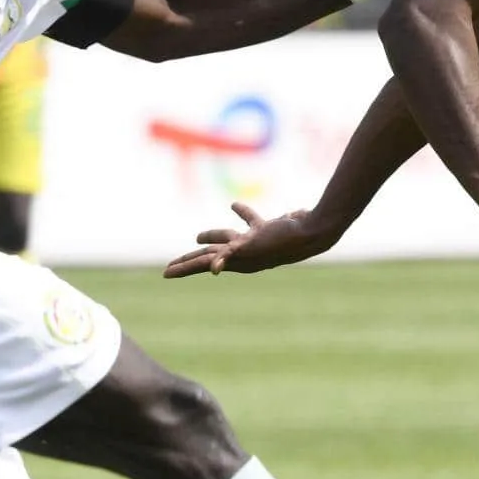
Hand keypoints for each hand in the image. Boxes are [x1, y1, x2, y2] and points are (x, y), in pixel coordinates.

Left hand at [163, 202, 342, 278]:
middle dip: (189, 259)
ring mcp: (254, 242)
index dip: (183, 267)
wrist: (313, 232)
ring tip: (197, 236)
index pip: (202, 263)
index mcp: (238, 261)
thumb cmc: (283, 241)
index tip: (165, 274)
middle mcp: (243, 255)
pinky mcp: (266, 230)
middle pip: (208, 255)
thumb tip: (214, 270)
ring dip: (212, 236)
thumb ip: (232, 255)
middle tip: (170, 267)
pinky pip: (249, 221)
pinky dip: (241, 212)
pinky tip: (233, 205)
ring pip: (226, 239)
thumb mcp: (254, 248)